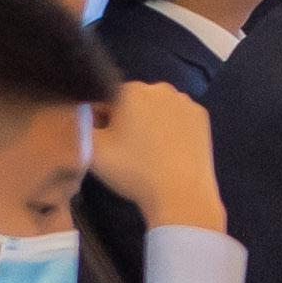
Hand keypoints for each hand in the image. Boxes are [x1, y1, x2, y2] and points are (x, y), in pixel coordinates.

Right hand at [88, 80, 223, 240]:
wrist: (181, 195)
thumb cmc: (133, 170)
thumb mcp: (91, 150)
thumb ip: (79, 124)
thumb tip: (82, 112)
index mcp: (131, 90)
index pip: (104, 99)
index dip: (99, 121)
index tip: (103, 143)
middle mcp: (161, 88)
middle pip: (132, 102)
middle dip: (124, 120)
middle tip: (124, 150)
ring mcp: (186, 101)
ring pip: (156, 109)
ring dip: (148, 123)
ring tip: (147, 153)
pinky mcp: (202, 117)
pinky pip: (177, 118)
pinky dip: (170, 129)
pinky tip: (168, 151)